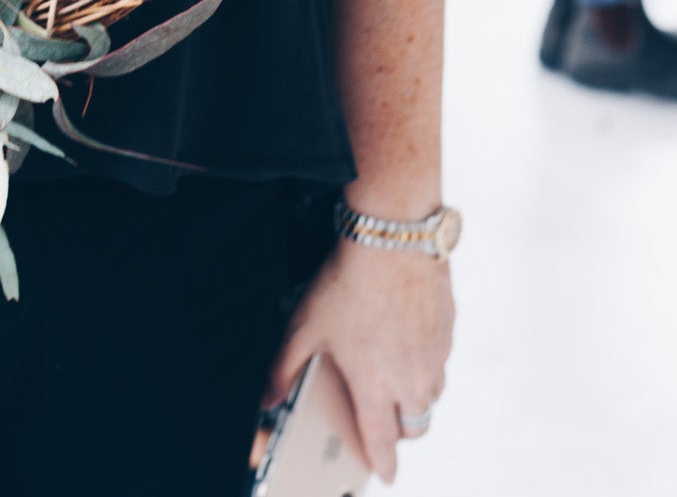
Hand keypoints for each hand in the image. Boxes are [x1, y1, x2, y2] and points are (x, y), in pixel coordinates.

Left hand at [264, 241, 453, 483]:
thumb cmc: (346, 282)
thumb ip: (283, 369)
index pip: (382, 441)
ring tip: (398, 385)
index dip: (383, 462)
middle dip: (401, 432)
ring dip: (418, 399)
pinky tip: (412, 345)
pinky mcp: (448, 330)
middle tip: (387, 424)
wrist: (391, 239)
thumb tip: (266, 400)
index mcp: (375, 386)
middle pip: (415, 426)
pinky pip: (442, 361)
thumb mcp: (303, 325)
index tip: (385, 474)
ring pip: (433, 395)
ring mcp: (434, 355)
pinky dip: (428, 364)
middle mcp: (411, 379)